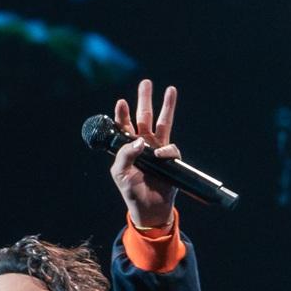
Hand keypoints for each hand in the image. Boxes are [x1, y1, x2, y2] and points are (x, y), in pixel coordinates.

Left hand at [109, 78, 182, 231]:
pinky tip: (160, 155)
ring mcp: (158, 149)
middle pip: (145, 116)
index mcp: (128, 147)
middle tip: (146, 82)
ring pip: (163, 123)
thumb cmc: (131, 191)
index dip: (123, 113)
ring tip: (171, 89)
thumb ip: (124, 154)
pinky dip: (166, 150)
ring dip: (167, 106)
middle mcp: (143, 144)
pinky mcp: (170, 159)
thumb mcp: (120, 173)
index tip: (121, 103)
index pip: (125, 125)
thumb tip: (138, 140)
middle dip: (145, 99)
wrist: (149, 208)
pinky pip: (170, 148)